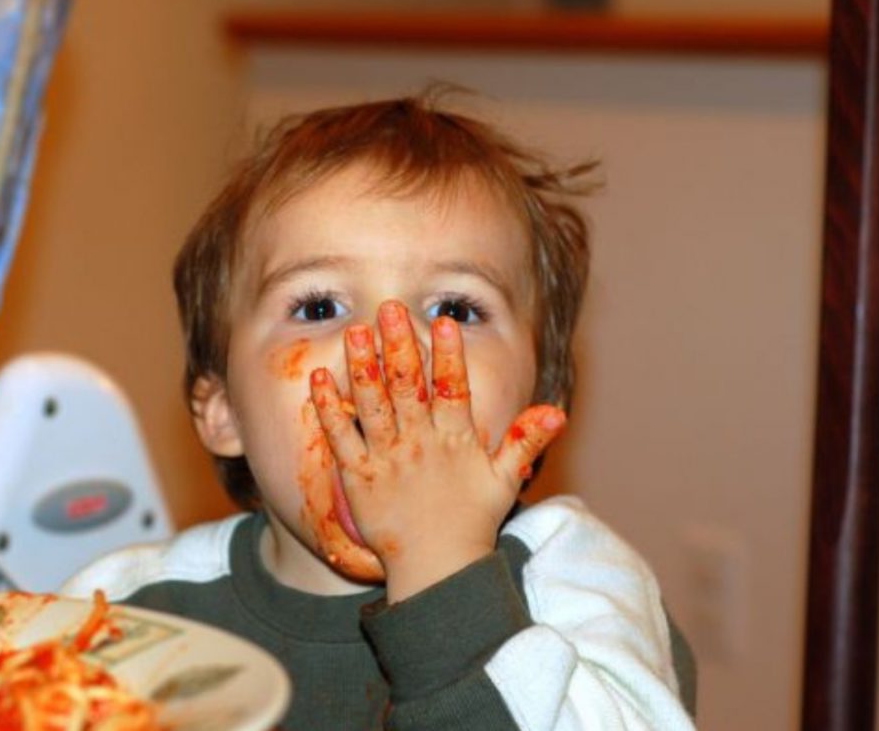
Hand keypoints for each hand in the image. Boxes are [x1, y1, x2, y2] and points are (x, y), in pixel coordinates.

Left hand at [309, 300, 565, 601]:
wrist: (437, 569)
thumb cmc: (471, 522)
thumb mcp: (504, 481)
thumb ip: (526, 441)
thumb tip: (558, 412)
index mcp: (455, 440)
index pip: (453, 389)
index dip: (448, 355)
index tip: (443, 321)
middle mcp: (419, 444)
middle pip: (408, 387)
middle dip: (399, 345)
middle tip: (389, 307)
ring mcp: (386, 459)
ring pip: (372, 405)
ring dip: (362, 366)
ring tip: (354, 332)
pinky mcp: (358, 477)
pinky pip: (340, 437)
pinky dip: (329, 408)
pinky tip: (319, 380)